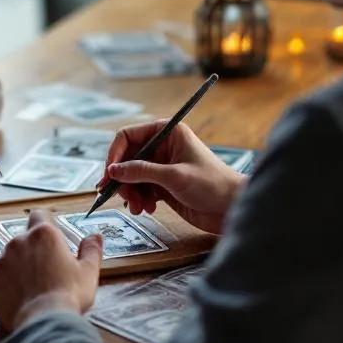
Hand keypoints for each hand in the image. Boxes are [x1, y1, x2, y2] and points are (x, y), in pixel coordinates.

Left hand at [0, 209, 101, 332]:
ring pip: (10, 257)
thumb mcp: (88, 271)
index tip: (51, 237)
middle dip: (34, 250)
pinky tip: (21, 297)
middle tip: (48, 270)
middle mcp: (18, 241)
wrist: (43, 322)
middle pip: (25, 238)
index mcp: (44, 234)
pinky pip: (0, 277)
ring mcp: (2, 261)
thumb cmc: (69, 294)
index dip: (45, 223)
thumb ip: (91, 250)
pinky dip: (8, 283)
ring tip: (34, 287)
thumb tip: (95, 236)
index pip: (39, 214)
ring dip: (19, 266)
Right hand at [100, 120, 245, 233]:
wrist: (232, 208)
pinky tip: (147, 209)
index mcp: (167, 133)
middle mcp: (162, 147)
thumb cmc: (213, 184)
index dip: (115, 154)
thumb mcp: (174, 176)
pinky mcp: (163, 185)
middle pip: (127, 158)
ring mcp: (162, 167)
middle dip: (122, 178)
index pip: (128, 136)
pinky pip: (140, 189)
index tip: (109, 174)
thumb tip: (113, 170)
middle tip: (122, 196)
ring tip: (138, 207)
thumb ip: (142, 172)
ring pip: (131, 176)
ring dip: (130, 192)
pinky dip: (139, 200)